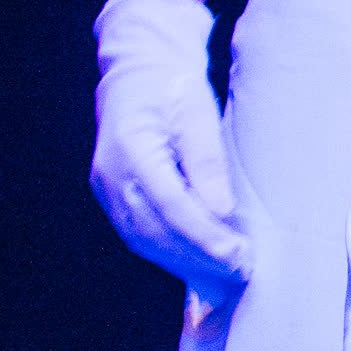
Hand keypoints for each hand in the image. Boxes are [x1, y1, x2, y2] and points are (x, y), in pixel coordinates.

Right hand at [89, 0, 244, 298]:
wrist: (138, 76)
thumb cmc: (172, 90)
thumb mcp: (197, 113)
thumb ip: (207, 161)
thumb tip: (221, 210)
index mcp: (131, 150)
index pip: (170, 204)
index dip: (204, 235)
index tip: (238, 254)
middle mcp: (111, 177)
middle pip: (155, 230)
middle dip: (199, 257)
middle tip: (242, 272)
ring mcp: (107, 190)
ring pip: (145, 240)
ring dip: (186, 262)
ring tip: (228, 274)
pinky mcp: (114, 198)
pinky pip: (140, 234)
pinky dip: (171, 253)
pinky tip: (201, 263)